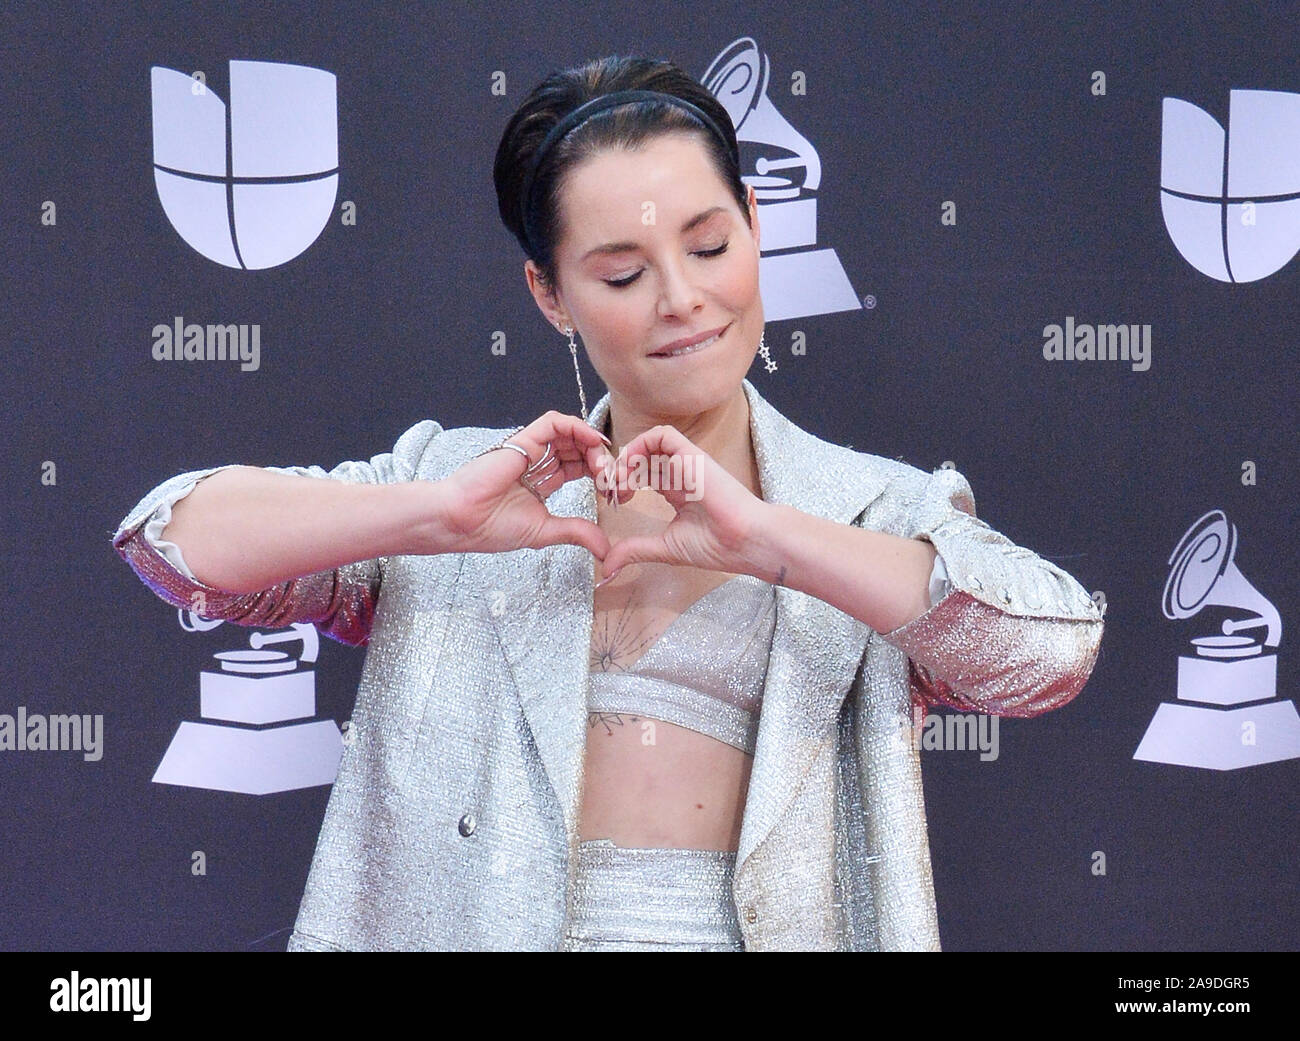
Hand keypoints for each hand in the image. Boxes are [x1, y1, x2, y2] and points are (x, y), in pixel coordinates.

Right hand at [431, 411, 612, 558]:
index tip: (611, 490)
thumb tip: (605, 550)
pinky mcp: (523, 440)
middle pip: (577, 449)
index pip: (576, 468)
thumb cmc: (492, 527)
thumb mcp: (545, 532)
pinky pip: (554, 423)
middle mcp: (536, 464)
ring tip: (603, 464)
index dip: (597, 475)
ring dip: (592, 444)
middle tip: (612, 477)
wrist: (461, 520)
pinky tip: (592, 441)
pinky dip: (577, 426)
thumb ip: (576, 533)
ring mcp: (529, 450)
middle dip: (599, 460)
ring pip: (569, 434)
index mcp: (539, 483)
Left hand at [598, 425, 771, 579]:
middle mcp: (681, 474)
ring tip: (620, 482)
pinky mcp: (691, 455)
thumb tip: (607, 568)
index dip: (622, 483)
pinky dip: (640, 445)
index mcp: (678, 492)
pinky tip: (632, 469)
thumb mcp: (665, 548)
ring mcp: (686, 463)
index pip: (643, 475)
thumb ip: (635, 550)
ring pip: (649, 443)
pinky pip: (662, 435)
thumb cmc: (717, 545)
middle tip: (609, 491)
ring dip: (627, 458)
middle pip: (642, 459)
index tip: (613, 501)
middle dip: (618, 471)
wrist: (745, 540)